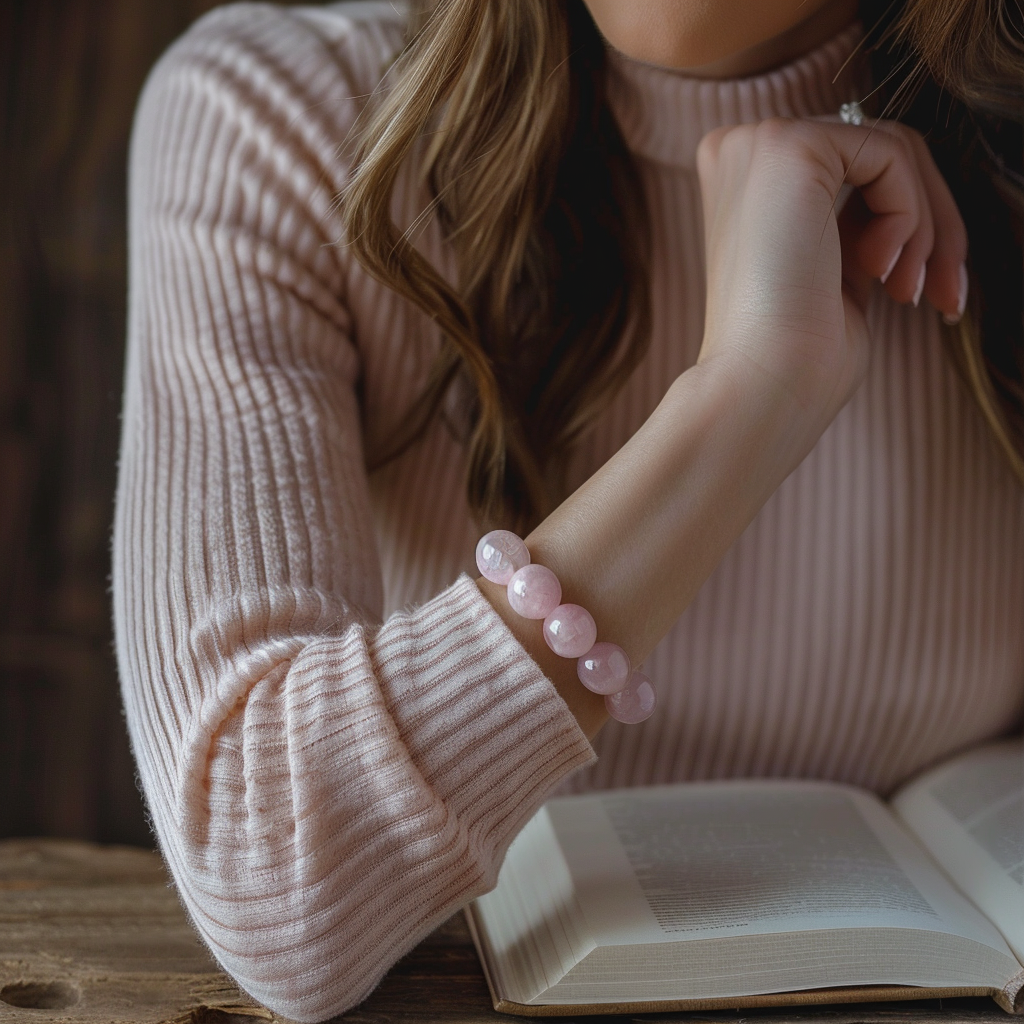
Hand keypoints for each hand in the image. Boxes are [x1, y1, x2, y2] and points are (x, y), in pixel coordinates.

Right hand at [695, 115, 967, 437]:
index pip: (850, 168)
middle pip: (879, 153)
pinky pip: (891, 155)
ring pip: (894, 150)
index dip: (907, 223)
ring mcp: (758, 143)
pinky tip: (878, 271)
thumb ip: (857, 218)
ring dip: (925, 228)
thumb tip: (916, 194)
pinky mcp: (787, 145)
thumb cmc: (797, 353)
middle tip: (942, 295)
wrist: (766, 384)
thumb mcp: (834, 268)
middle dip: (930, 226)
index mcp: (741, 184)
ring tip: (905, 291)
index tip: (921, 293)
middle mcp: (739, 151)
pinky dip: (909, 216)